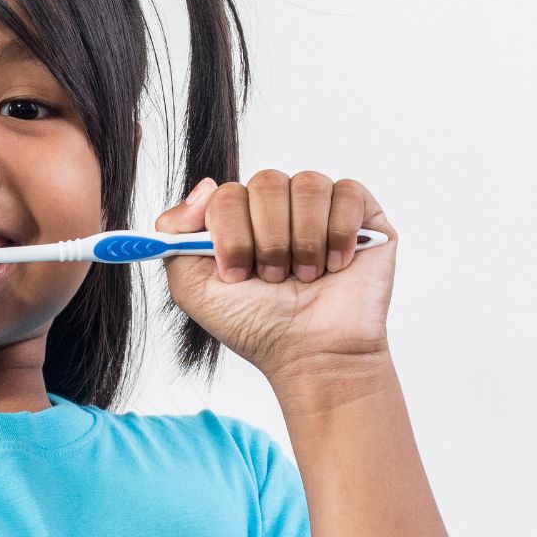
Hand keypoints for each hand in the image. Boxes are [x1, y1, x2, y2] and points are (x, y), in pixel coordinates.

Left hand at [154, 171, 397, 383]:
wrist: (311, 354)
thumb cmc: (258, 327)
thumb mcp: (192, 289)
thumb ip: (173, 237)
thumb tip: (204, 186)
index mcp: (241, 219)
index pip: (226, 193)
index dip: (230, 234)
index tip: (237, 275)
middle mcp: (279, 208)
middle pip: (266, 182)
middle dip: (269, 239)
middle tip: (275, 279)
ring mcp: (321, 209)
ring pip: (307, 183)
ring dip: (303, 240)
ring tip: (306, 277)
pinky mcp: (363, 216)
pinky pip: (347, 193)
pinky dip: (338, 232)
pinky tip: (335, 265)